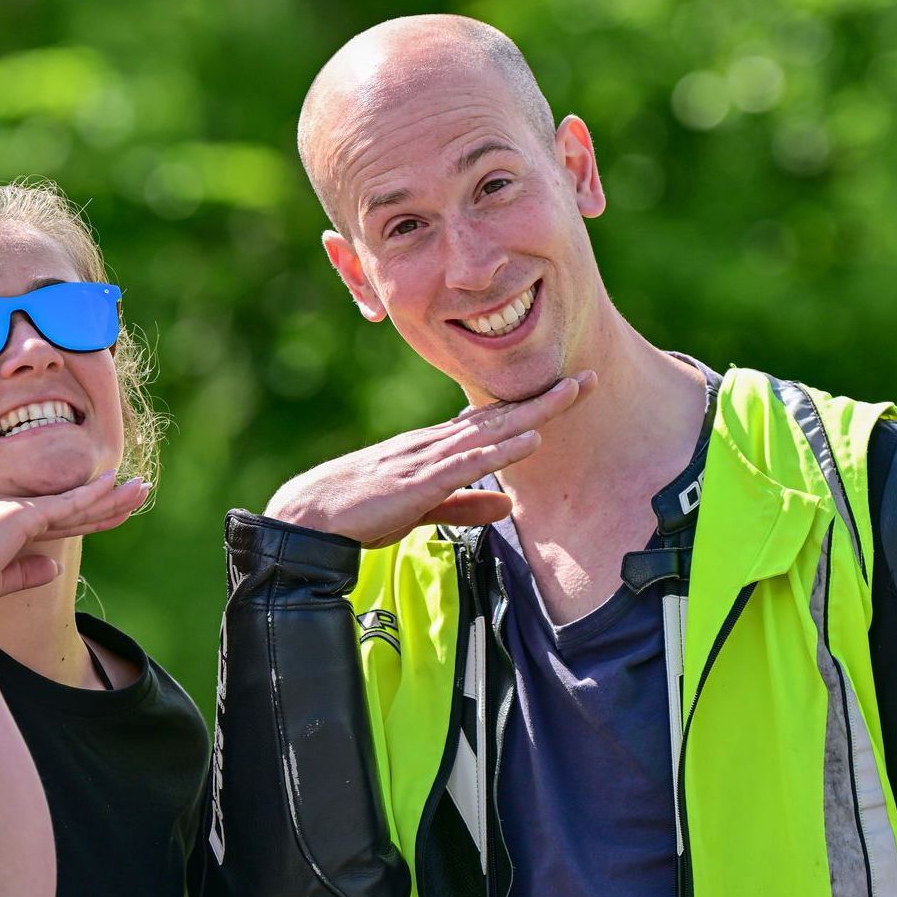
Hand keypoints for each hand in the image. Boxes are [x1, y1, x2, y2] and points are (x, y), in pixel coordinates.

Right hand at [0, 470, 149, 614]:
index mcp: (4, 528)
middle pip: (74, 507)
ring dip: (112, 496)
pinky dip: (92, 494)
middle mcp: (12, 513)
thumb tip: (55, 569)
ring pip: (77, 503)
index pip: (59, 522)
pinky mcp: (23, 516)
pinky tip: (114, 485)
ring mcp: (18, 511)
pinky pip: (67, 504)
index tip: (117, 514)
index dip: (90, 517)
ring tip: (142, 488)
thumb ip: (25, 573)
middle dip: (109, 501)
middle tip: (140, 490)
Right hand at [265, 372, 596, 546]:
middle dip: (544, 398)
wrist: (309, 519)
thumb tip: (508, 507)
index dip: (529, 406)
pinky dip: (502, 450)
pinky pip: (468, 463)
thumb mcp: (421, 510)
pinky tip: (530, 439)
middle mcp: (433, 444)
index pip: (489, 423)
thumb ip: (464, 506)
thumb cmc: (357, 513)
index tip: (564, 391)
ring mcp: (426, 459)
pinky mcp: (419, 482)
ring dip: (533, 412)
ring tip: (571, 393)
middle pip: (498, 417)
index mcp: (432, 450)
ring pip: (490, 431)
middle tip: (587, 377)